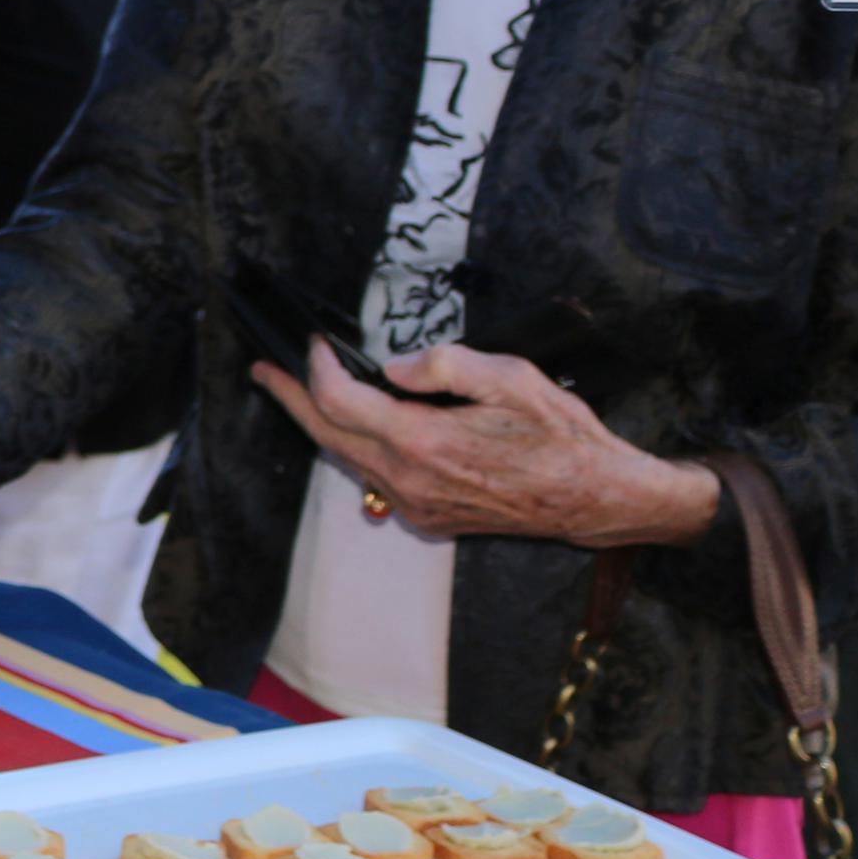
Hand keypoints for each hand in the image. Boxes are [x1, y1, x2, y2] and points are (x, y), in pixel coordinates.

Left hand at [253, 341, 721, 546]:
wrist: (595, 499)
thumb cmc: (562, 438)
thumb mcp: (512, 378)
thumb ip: (446, 364)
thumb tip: (396, 367)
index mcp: (425, 442)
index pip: (341, 403)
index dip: (318, 368)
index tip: (313, 342)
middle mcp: (411, 480)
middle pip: (328, 436)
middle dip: (290, 399)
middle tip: (262, 371)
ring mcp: (417, 504)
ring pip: (347, 459)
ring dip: (317, 423)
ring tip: (293, 391)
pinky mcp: (428, 516)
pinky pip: (374, 477)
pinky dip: (353, 447)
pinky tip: (351, 425)